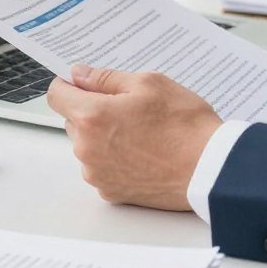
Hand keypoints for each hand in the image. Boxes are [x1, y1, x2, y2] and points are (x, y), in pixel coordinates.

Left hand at [46, 65, 222, 210]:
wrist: (210, 169)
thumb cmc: (185, 125)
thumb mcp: (149, 83)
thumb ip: (106, 78)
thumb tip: (80, 75)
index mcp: (92, 117)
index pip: (56, 95)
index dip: (69, 84)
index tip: (83, 82)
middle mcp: (87, 149)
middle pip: (73, 121)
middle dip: (92, 110)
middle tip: (129, 107)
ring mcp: (98, 174)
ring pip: (88, 146)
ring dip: (103, 136)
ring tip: (142, 132)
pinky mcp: (111, 192)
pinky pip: (102, 168)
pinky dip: (115, 159)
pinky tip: (144, 152)